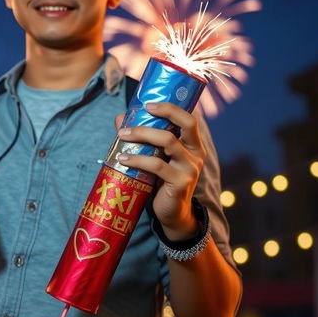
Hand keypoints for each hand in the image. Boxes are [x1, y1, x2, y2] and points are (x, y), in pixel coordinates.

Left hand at [114, 102, 205, 239]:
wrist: (172, 212)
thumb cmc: (162, 180)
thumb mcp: (155, 156)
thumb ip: (141, 137)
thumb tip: (121, 118)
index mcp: (193, 144)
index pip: (189, 119)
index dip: (171, 108)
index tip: (148, 104)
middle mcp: (196, 153)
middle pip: (186, 124)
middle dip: (162, 114)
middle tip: (135, 117)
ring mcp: (190, 168)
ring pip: (168, 141)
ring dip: (142, 135)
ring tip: (122, 136)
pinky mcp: (181, 182)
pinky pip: (157, 165)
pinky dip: (137, 160)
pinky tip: (123, 159)